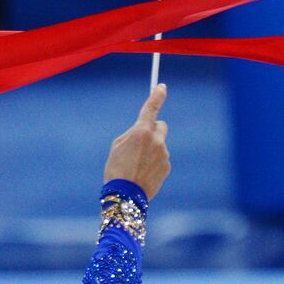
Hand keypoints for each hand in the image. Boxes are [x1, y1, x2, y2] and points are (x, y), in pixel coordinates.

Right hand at [102, 83, 169, 197]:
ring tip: (137, 165)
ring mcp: (164, 153)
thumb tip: (144, 132)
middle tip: (140, 142)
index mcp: (141, 131)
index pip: (151, 108)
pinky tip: (143, 173)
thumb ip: (132, 134)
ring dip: (151, 150)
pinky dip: (154, 162)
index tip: (162, 87)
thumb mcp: (117, 146)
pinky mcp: (167, 166)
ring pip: (159, 144)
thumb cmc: (116, 169)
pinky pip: (161, 158)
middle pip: (160, 125)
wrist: (125, 196)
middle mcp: (156, 140)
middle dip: (153, 130)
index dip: (157, 95)